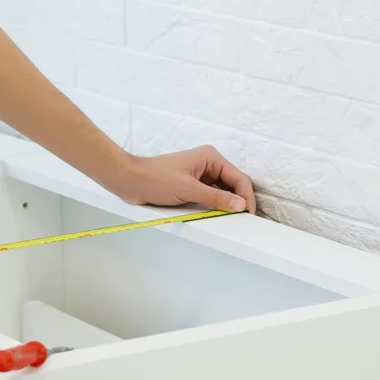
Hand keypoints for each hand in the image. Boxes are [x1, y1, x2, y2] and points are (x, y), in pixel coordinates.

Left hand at [106, 145, 255, 213]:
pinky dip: (216, 205)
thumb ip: (215, 197)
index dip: (246, 197)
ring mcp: (200, 174)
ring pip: (223, 191)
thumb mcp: (188, 189)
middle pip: (233, 184)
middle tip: (244, 221)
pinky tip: (218, 215)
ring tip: (234, 220)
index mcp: (211, 158)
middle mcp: (209, 164)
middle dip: (240, 200)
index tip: (249, 216)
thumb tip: (240, 205)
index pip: (238, 178)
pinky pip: (211, 195)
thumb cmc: (156, 180)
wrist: (130, 181)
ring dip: (228, 204)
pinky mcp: (192, 185)